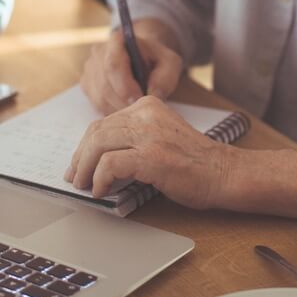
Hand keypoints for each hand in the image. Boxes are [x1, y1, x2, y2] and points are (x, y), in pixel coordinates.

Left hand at [64, 96, 231, 207]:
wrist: (223, 173)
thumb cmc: (194, 162)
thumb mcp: (161, 136)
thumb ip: (135, 137)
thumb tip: (99, 156)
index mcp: (148, 105)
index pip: (104, 122)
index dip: (85, 145)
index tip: (78, 163)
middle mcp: (146, 114)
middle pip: (96, 132)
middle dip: (80, 157)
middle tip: (74, 177)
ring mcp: (148, 134)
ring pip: (98, 145)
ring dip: (85, 169)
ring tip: (83, 185)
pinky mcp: (150, 156)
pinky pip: (110, 164)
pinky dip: (100, 179)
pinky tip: (101, 191)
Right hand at [79, 20, 182, 113]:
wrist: (143, 58)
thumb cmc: (156, 60)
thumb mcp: (170, 63)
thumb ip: (166, 77)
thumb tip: (153, 95)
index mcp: (118, 40)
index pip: (113, 64)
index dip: (125, 86)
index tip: (139, 99)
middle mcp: (98, 52)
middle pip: (105, 85)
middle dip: (124, 102)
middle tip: (141, 111)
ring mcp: (89, 69)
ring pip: (100, 98)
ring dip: (119, 109)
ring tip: (136, 110)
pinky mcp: (87, 85)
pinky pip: (97, 104)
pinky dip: (112, 111)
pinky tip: (126, 108)